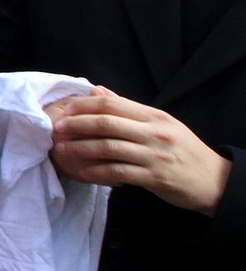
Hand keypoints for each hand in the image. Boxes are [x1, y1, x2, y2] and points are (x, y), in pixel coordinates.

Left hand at [50, 88, 232, 215]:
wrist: (213, 180)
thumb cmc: (182, 150)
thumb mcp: (161, 123)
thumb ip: (128, 108)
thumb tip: (96, 90)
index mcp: (155, 116)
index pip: (114, 104)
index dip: (85, 106)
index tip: (66, 109)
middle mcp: (155, 133)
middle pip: (107, 123)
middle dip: (77, 125)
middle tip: (57, 129)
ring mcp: (155, 155)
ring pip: (109, 147)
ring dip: (81, 148)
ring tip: (62, 150)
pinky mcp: (155, 178)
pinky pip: (119, 172)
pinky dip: (98, 171)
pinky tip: (83, 171)